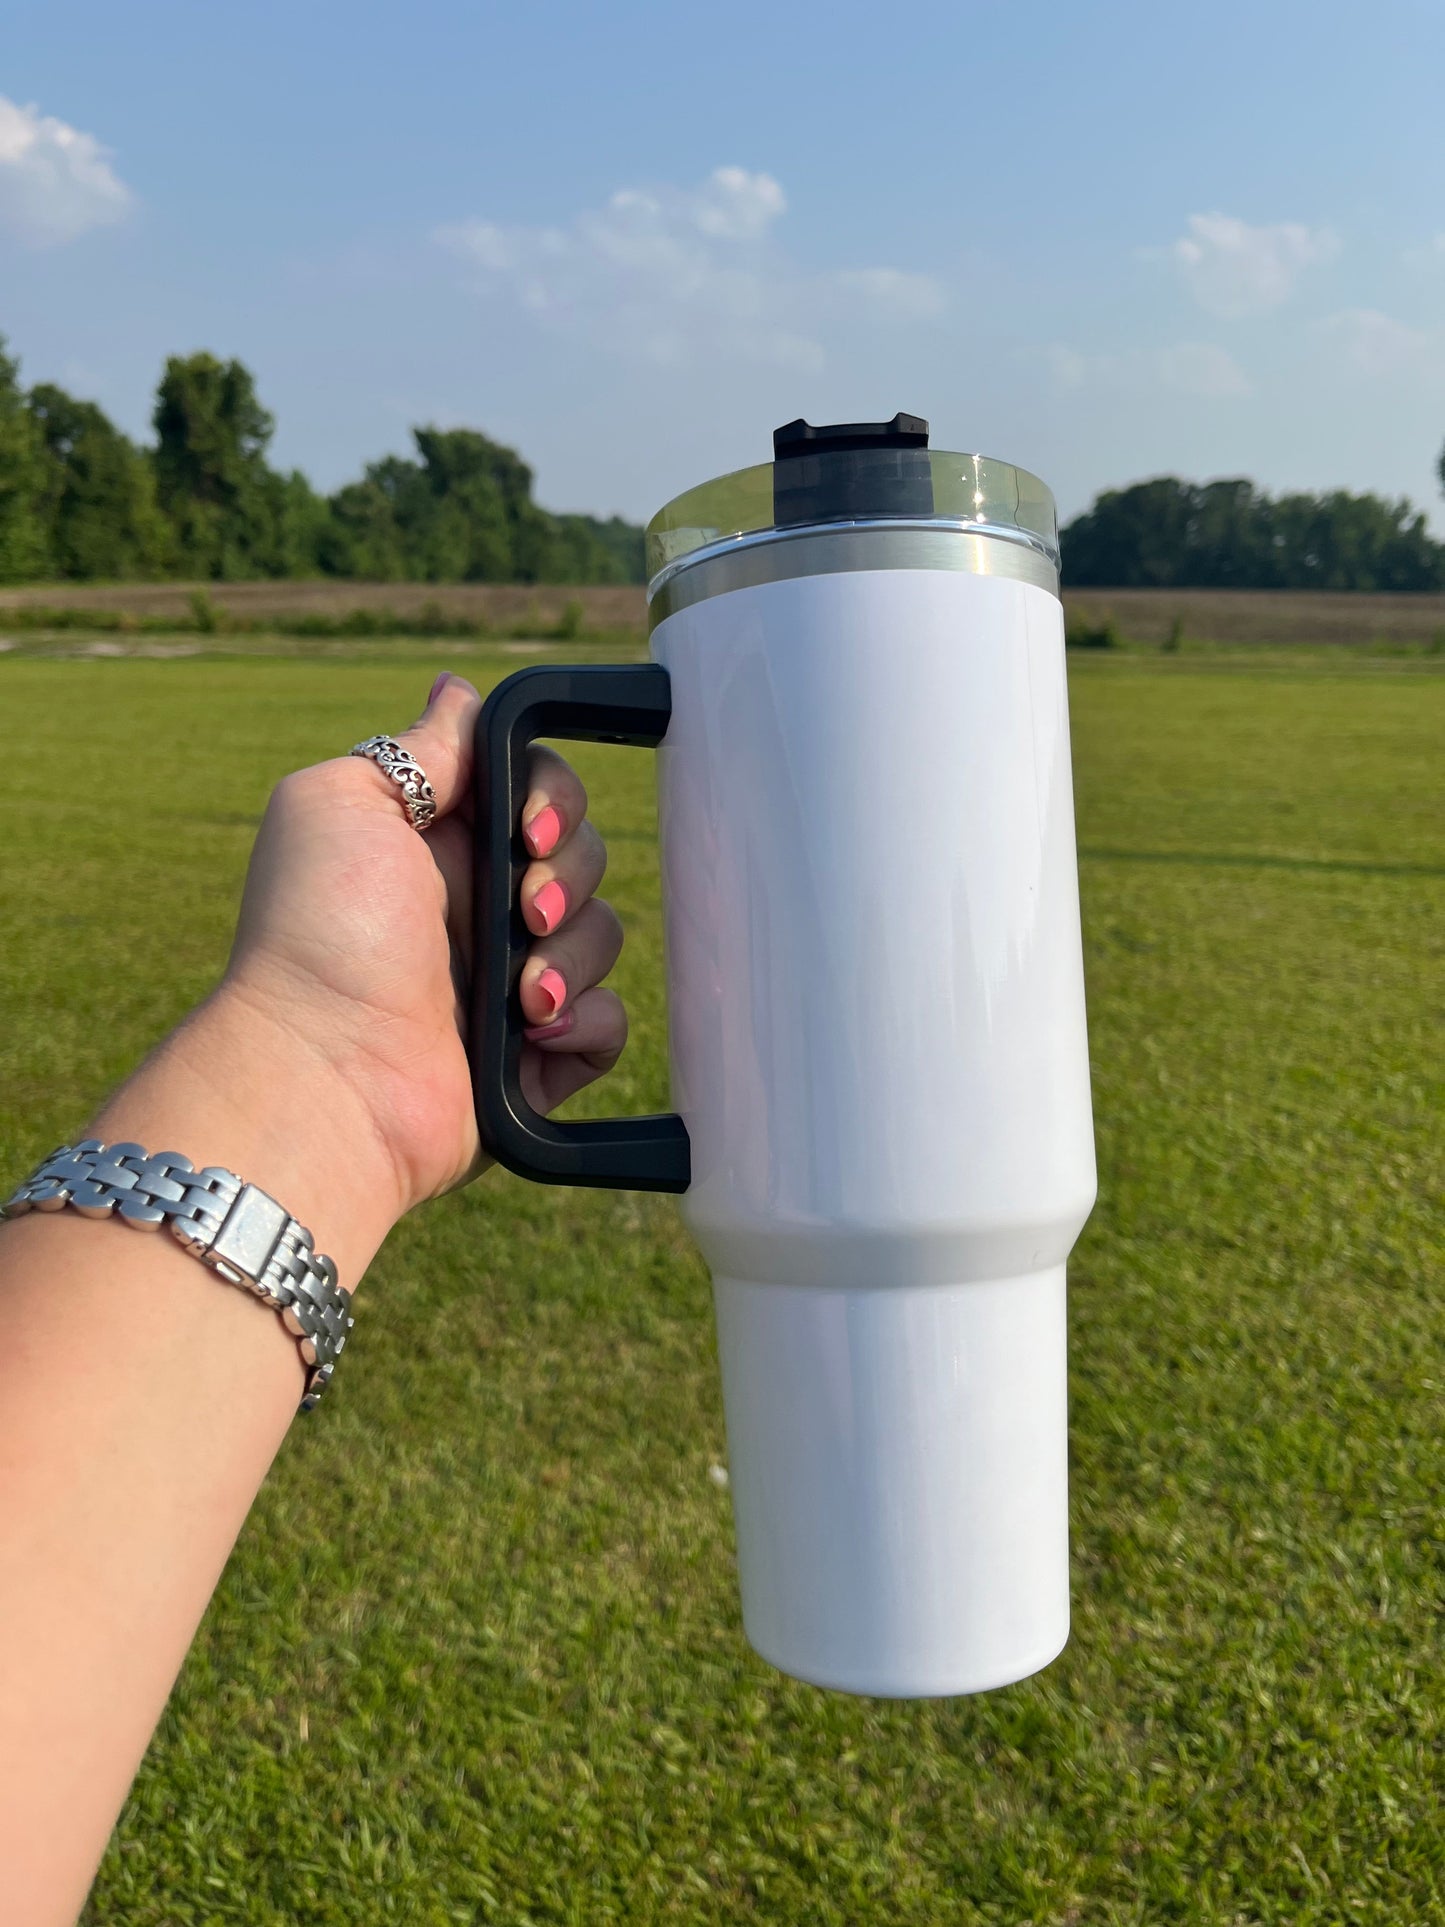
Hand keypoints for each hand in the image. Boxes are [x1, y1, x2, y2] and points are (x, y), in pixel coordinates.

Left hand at [220, 671, 627, 1220]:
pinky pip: (605, 1025)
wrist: (325, 1074)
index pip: (537, 793)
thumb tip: (460, 692)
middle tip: (524, 913)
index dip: (552, 802)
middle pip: (581, 859)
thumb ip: (416, 750)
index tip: (527, 832)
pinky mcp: (534, 1058)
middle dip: (570, 878)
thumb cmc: (321, 935)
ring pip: (601, 937)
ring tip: (520, 996)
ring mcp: (507, 985)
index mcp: (436, 843)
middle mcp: (474, 908)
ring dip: (573, 956)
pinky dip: (586, 1022)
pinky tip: (535, 1033)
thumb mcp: (346, 805)